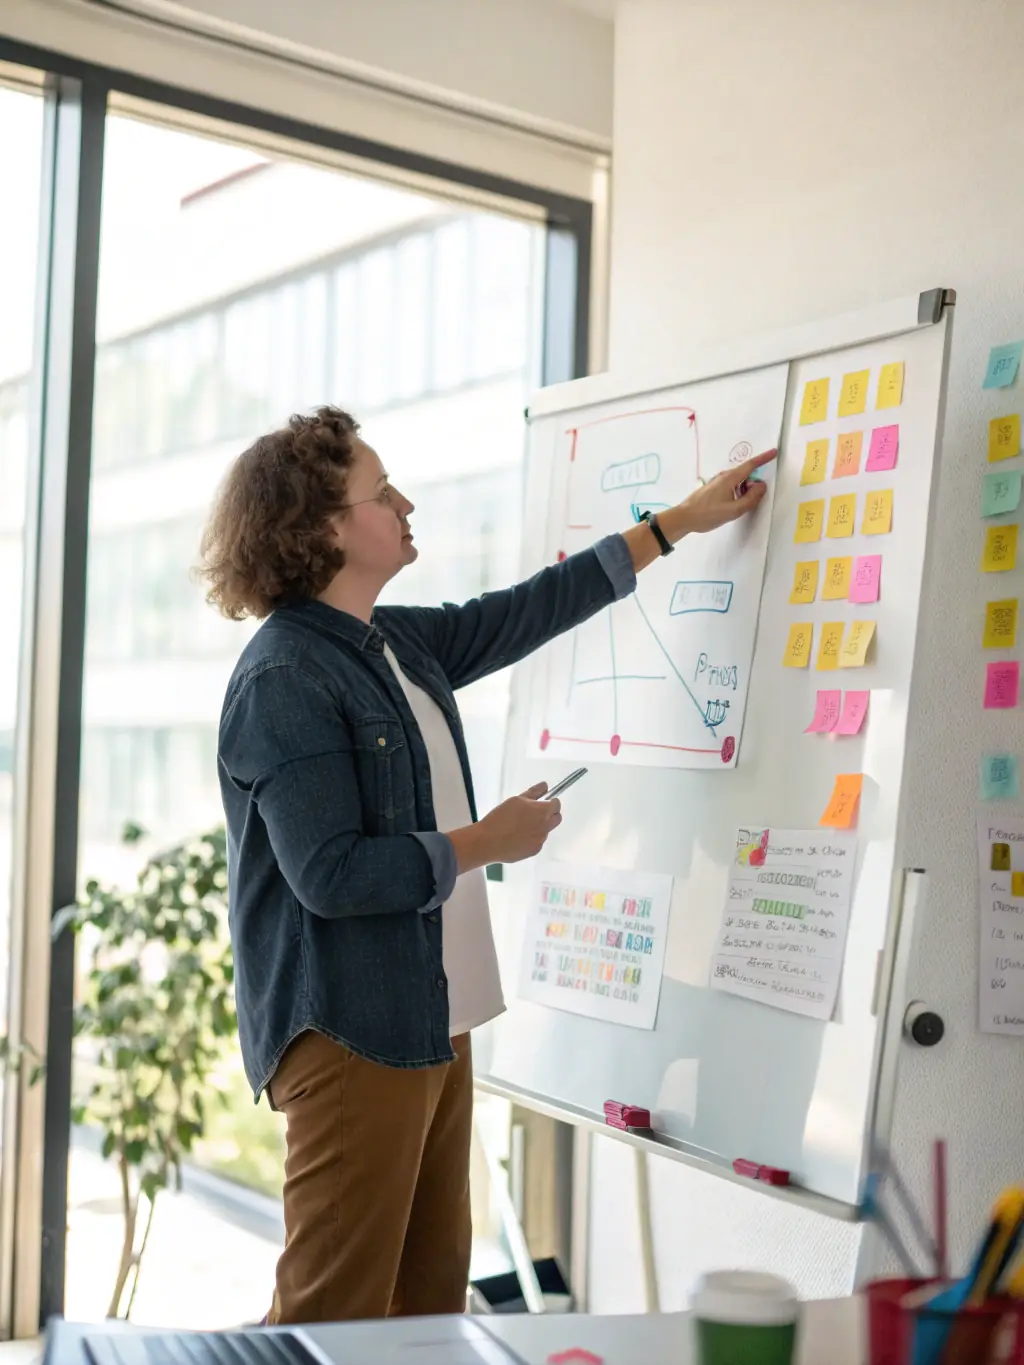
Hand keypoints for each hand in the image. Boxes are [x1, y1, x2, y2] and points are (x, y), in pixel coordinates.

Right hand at [478, 783, 561, 863]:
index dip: (551, 802)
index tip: (544, 802)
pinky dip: (531, 839)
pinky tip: (517, 837)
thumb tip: (544, 786)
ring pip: (546, 830)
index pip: (557, 805)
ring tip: (520, 826)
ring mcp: (541, 840)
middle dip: (550, 814)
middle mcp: (545, 826)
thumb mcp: (516, 800)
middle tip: (535, 813)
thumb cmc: (501, 819)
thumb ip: (534, 792)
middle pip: (557, 818)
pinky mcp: (534, 851)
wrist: (489, 841)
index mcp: (542, 811)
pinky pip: (538, 842)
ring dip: (539, 827)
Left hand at [622, 448, 776, 572]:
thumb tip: (761, 486)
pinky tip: (731, 506)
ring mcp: (717, 482)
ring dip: (744, 490)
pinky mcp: (713, 488)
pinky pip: (731, 486)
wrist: (684, 518)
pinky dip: (737, 492)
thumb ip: (751, 498)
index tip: (774, 452)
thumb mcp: (734, 509)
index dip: (764, 458)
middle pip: (745, 474)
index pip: (751, 465)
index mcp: (730, 478)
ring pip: (738, 481)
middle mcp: (723, 476)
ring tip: (738, 507)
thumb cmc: (708, 514)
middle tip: (752, 500)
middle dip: (753, 483)